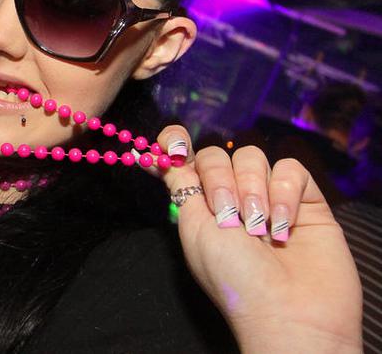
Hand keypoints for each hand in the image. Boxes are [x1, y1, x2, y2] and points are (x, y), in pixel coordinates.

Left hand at [156, 126, 362, 353]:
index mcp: (199, 205)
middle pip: (217, 154)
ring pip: (252, 157)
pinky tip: (283, 224)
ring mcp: (269, 197)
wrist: (288, 311)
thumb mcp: (194, 227)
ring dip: (252, 189)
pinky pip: (291, 169)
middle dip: (219, 180)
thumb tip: (149, 154)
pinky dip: (284, 192)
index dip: (176, 143)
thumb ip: (179, 185)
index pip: (184, 158)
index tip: (173, 147)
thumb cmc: (234, 278)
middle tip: (229, 217)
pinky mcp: (305, 200)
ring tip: (259, 229)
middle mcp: (232, 197)